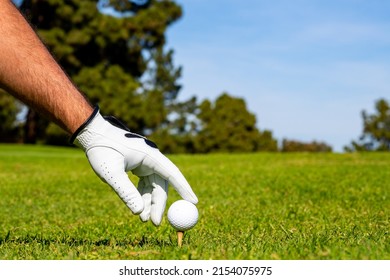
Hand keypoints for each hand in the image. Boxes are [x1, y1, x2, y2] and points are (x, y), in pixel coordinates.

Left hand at [71, 107, 197, 225]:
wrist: (92, 133)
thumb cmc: (102, 148)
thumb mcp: (111, 172)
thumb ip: (126, 191)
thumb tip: (140, 212)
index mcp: (150, 155)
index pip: (172, 173)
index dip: (184, 188)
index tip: (193, 202)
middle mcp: (151, 158)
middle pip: (162, 184)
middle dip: (159, 204)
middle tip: (155, 223)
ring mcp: (145, 161)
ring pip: (154, 185)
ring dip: (150, 202)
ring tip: (143, 220)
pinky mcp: (139, 165)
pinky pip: (146, 183)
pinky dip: (143, 196)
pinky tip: (138, 208)